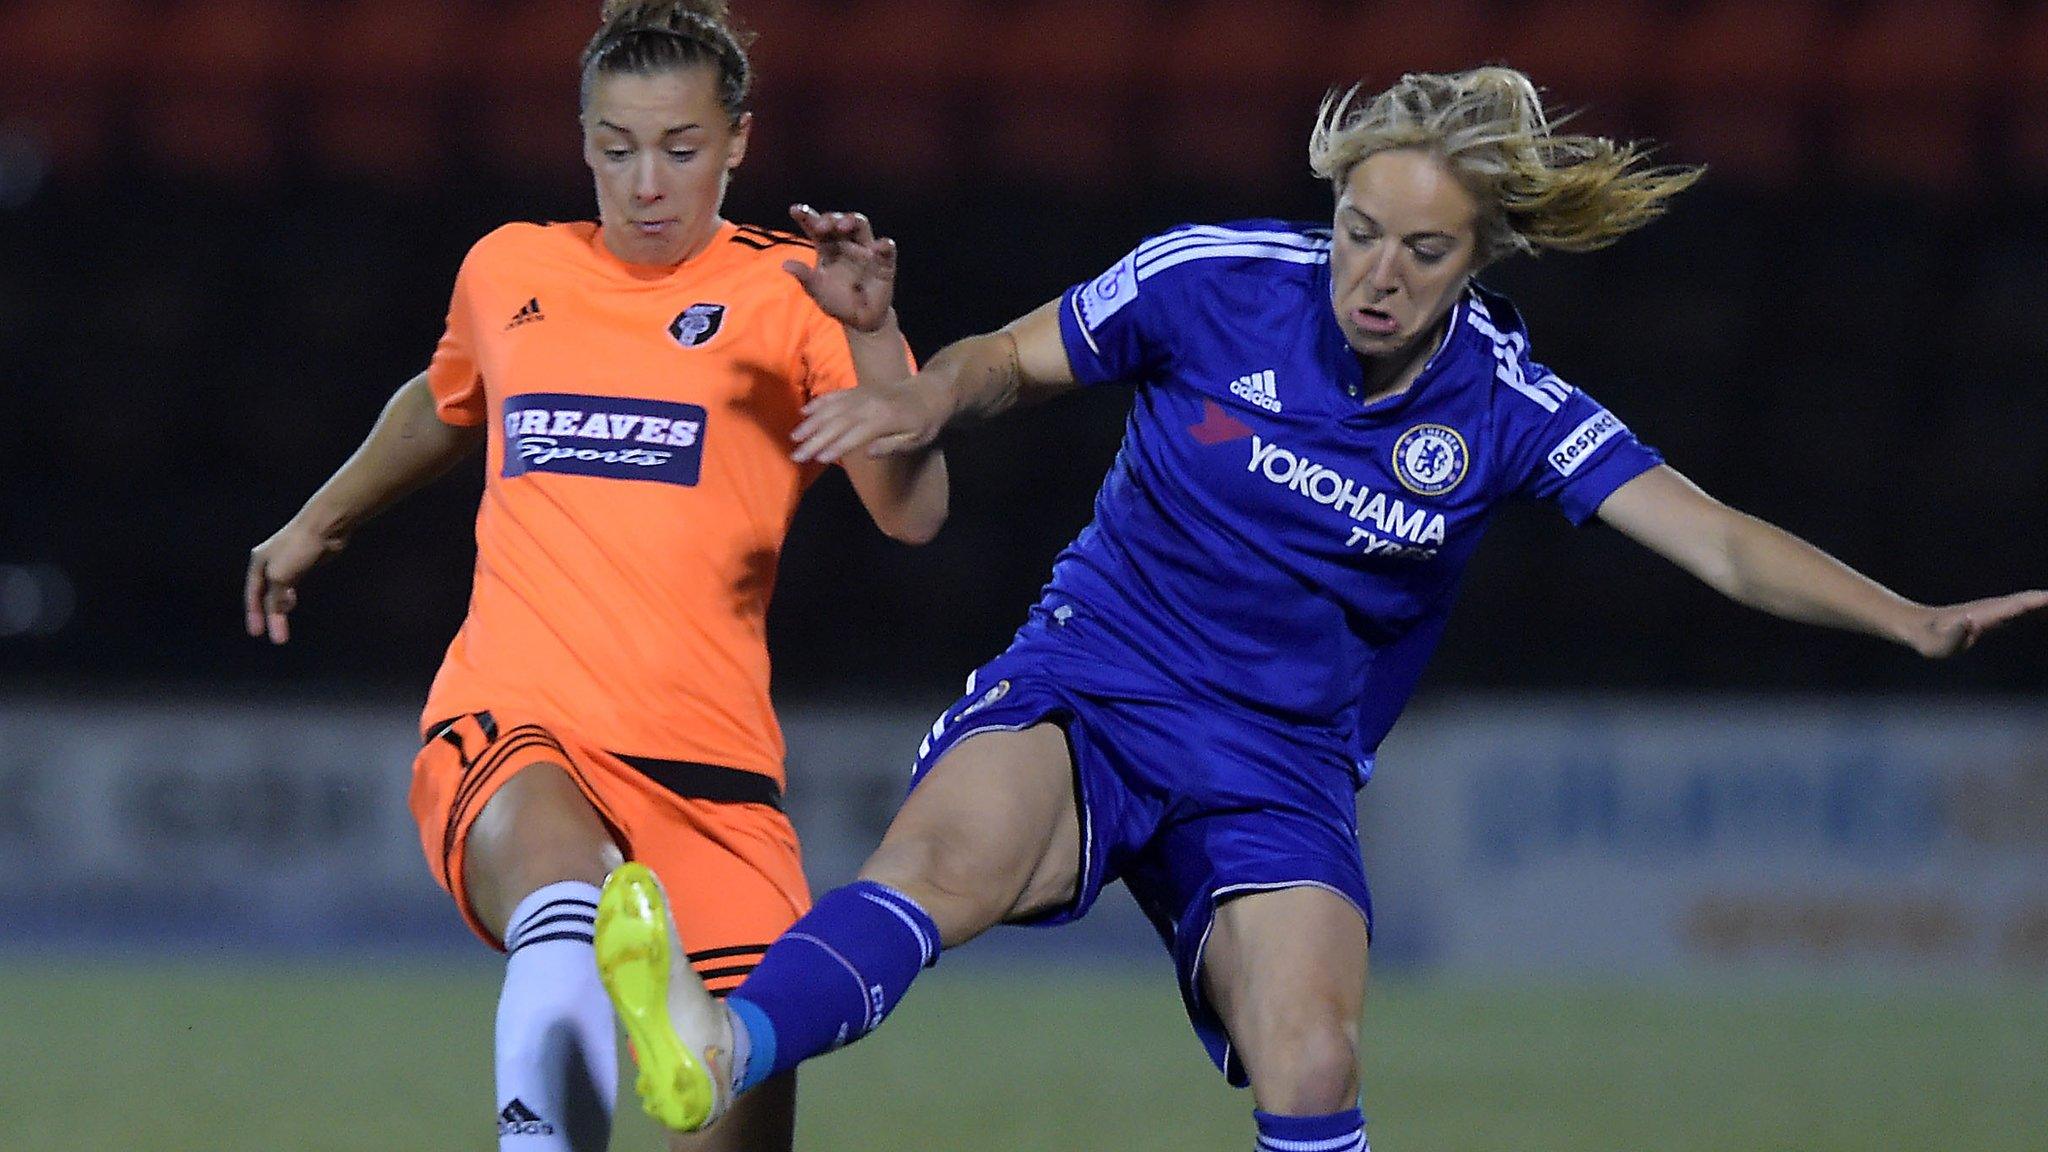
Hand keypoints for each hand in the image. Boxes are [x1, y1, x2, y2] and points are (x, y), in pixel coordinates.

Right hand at [243, 520, 346, 643]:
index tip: (256, 633)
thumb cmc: (298, 549)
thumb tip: (277, 612)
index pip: (253, 595)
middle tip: (271, 633)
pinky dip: (290, 595)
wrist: (324, 527)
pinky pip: (292, 584)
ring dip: (280, 606)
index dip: (254, 615)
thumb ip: (276, 598)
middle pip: (265, 594)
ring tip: (282, 619)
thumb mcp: (280, 576)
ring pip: (279, 590)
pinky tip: (292, 601)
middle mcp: (269, 562)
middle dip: (267, 614)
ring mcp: (287, 562)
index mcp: (258, 563)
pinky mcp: (303, 562)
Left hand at [783, 204, 895, 331]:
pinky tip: (877, 247)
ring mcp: (866, 250)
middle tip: (821, 226)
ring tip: (843, 226)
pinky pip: (887, 248)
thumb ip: (805, 277)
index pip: (815, 228)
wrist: (861, 320)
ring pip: (861, 225)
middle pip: (838, 221)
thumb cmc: (837, 301)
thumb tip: (785, 264)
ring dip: (852, 221)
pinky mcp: (884, 261)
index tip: (795, 210)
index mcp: (827, 248)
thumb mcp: (817, 291)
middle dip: (830, 219)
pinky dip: (884, 245)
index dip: (806, 216)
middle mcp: (846, 244)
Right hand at [792, 376, 946, 464]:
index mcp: (883, 419)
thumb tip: (867, 453)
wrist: (930, 392)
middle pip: (836, 423)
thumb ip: (892, 445)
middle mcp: (868, 404)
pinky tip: (805, 412)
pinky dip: (819, 403)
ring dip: (811, 422)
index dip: (835, 447)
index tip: (818, 459)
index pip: (853, 435)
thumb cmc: (925, 421)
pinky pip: (836, 395)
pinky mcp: (859, 389)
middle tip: (796, 455)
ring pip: (831, 408)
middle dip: (814, 439)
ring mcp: (862, 394)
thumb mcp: (917, 438)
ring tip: (795, 437)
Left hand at [1905, 590, 2047, 657]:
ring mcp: (1993, 611)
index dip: (2038, 602)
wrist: (1916, 626)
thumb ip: (1954, 636)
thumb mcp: (1936, 644)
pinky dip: (2037, 611)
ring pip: (2026, 604)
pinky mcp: (1992, 617)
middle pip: (2027, 601)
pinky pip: (2021, 611)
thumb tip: (1969, 622)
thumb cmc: (1927, 639)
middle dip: (2047, 601)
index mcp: (1984, 614)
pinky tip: (2046, 616)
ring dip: (2045, 605)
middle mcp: (1992, 609)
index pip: (2017, 605)